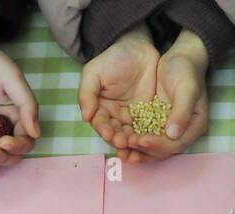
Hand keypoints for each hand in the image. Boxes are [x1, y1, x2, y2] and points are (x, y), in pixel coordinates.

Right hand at [79, 24, 159, 156]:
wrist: (138, 48)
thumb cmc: (112, 59)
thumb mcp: (94, 73)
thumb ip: (86, 94)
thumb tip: (85, 118)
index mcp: (99, 108)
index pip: (100, 123)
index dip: (104, 130)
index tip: (109, 134)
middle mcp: (114, 116)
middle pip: (115, 132)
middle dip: (118, 139)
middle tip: (123, 142)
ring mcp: (132, 117)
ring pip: (130, 133)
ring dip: (132, 141)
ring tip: (134, 143)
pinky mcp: (147, 115)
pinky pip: (146, 128)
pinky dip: (146, 135)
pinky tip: (148, 139)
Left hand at [128, 29, 208, 160]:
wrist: (180, 59)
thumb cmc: (186, 71)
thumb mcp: (187, 88)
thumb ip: (181, 112)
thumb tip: (173, 134)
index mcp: (194, 127)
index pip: (175, 145)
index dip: (158, 146)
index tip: (142, 140)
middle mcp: (182, 132)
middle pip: (162, 150)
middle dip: (144, 150)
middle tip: (126, 143)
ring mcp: (169, 129)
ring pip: (152, 147)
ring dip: (136, 149)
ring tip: (120, 147)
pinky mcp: (157, 123)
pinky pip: (145, 136)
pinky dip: (134, 139)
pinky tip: (120, 139)